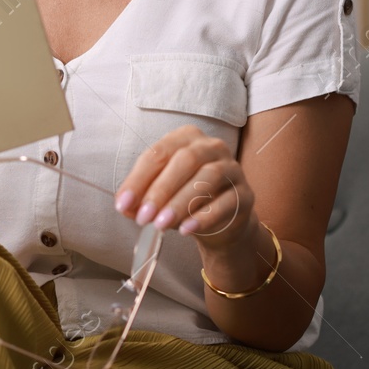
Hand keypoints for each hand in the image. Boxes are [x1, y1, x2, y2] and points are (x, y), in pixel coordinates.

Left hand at [113, 125, 256, 250]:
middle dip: (160, 190)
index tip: (123, 204)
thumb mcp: (160, 196)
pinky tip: (186, 229)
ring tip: (161, 225)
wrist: (222, 221)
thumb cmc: (185, 199)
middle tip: (143, 217)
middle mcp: (212, 147)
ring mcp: (232, 168)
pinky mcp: (245, 194)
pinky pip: (226, 202)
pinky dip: (204, 216)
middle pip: (185, 161)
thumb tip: (125, 206)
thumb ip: (142, 198)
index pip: (159, 153)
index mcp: (186, 138)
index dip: (138, 179)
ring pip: (207, 178)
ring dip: (180, 203)